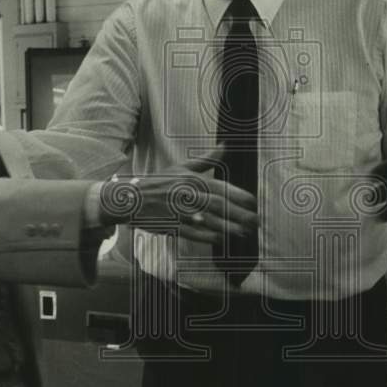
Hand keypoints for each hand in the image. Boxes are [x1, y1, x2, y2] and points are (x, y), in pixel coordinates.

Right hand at [98, 148, 258, 246]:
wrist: (132, 199)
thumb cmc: (160, 182)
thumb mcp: (181, 167)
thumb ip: (206, 160)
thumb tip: (224, 146)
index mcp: (192, 180)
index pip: (221, 188)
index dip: (239, 196)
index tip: (254, 203)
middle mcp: (188, 195)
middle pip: (219, 206)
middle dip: (239, 214)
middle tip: (255, 220)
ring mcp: (180, 212)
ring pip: (209, 220)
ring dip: (228, 227)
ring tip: (243, 232)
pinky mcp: (172, 226)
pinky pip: (193, 233)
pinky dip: (207, 236)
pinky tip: (220, 239)